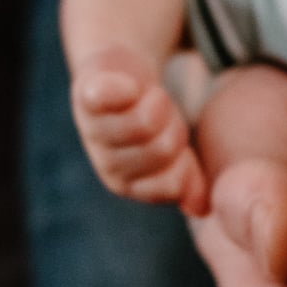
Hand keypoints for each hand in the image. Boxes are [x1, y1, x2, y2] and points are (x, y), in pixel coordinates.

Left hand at [70, 44, 207, 213]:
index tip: (179, 142)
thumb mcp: (173, 150)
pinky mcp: (86, 97)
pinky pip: (104, 97)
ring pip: (143, 124)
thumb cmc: (150, 117)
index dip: (185, 160)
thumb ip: (188, 177)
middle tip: (165, 112)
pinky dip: (120, 90)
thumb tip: (200, 208)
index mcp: (131, 184)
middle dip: (174, 126)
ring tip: (152, 95)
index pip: (171, 185)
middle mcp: (109, 165)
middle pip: (163, 150)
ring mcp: (94, 132)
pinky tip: (129, 87)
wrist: (120, 79)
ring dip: (158, 102)